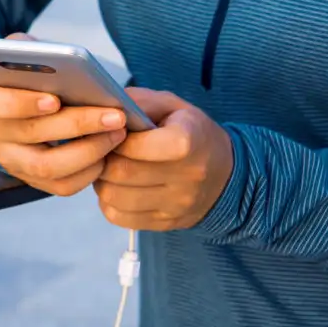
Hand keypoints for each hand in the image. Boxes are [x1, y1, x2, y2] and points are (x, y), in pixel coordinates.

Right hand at [0, 33, 128, 196]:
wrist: (20, 98)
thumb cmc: (27, 71)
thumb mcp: (23, 51)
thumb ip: (34, 52)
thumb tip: (61, 60)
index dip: (21, 104)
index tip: (55, 99)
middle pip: (31, 133)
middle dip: (78, 124)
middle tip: (114, 115)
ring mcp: (10, 159)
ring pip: (47, 167)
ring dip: (88, 151)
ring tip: (117, 133)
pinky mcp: (31, 178)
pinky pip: (61, 186)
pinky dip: (88, 173)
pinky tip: (108, 153)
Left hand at [94, 88, 233, 231]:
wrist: (225, 174)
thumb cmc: (193, 132)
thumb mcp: (172, 105)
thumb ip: (138, 103)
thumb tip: (105, 110)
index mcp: (186, 142)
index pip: (133, 146)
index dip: (114, 138)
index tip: (112, 133)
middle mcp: (184, 179)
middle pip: (121, 173)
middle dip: (104, 159)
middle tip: (103, 150)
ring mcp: (175, 206)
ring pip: (114, 198)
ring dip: (102, 181)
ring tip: (109, 167)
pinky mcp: (165, 224)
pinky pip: (119, 217)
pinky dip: (109, 202)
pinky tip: (118, 187)